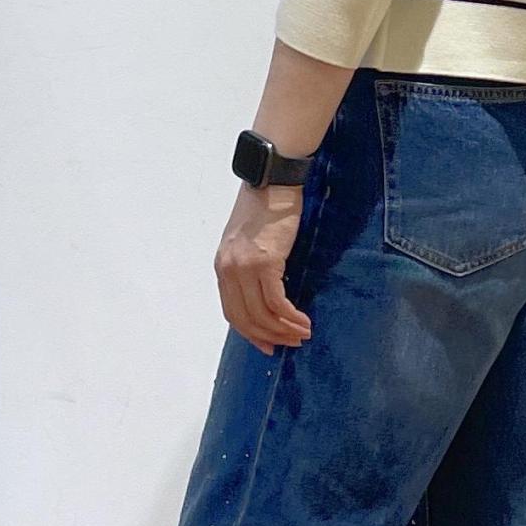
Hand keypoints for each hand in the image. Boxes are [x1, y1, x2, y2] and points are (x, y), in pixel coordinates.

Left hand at [214, 182, 313, 355]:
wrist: (273, 181)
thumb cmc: (266, 206)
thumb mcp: (248, 241)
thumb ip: (250, 267)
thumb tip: (266, 292)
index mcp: (222, 267)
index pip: (232, 312)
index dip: (251, 333)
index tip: (268, 345)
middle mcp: (228, 270)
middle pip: (245, 319)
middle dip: (269, 337)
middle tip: (290, 343)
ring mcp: (244, 267)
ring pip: (262, 315)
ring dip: (284, 330)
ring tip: (303, 334)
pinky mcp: (265, 263)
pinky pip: (277, 302)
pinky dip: (291, 317)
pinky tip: (303, 321)